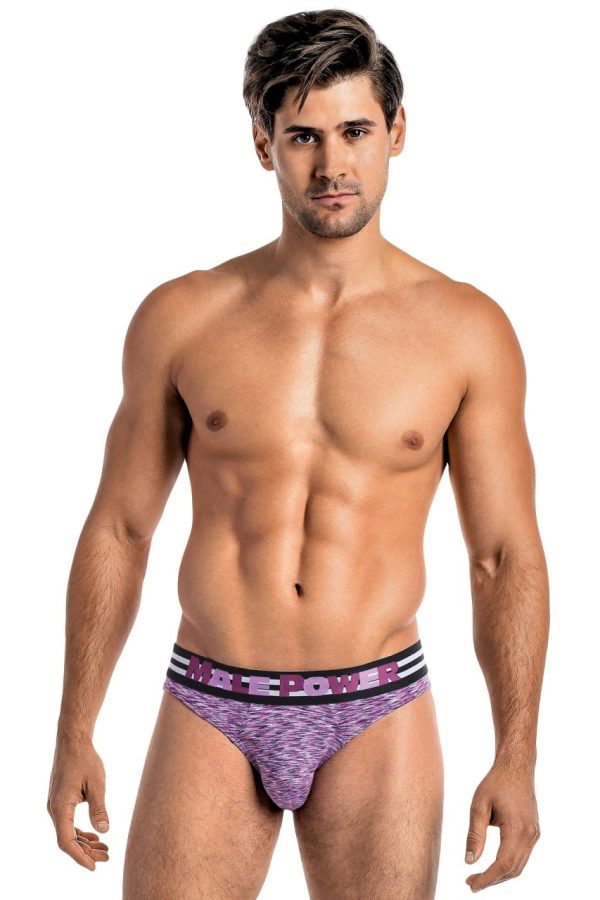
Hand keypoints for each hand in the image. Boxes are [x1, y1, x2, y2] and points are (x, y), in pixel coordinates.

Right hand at [47, 734, 109, 869]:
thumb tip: (104, 830)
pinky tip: (95, 835)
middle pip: (67, 840)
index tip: (94, 866)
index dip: (80, 857)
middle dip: (86, 852)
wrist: (72, 741)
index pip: (66, 841)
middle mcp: (54, 809)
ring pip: (68, 832)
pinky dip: (81, 832)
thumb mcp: (97, 783)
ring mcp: (56, 806)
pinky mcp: (61, 801)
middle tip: (106, 857)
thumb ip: (99, 808)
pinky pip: (68, 823)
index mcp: (60, 807)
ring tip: (104, 849)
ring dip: (84, 842)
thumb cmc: (85, 759)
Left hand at [464, 761, 539, 891]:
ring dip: (500, 875)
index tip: (471, 885)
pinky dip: (508, 865)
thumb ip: (475, 834)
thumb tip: (469, 861)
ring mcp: (534, 834)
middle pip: (512, 869)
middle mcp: (530, 834)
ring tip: (479, 876)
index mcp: (517, 828)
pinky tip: (493, 864)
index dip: (487, 879)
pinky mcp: (534, 832)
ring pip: (519, 866)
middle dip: (492, 880)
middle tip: (470, 882)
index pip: (503, 864)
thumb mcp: (478, 805)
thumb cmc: (495, 783)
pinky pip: (522, 856)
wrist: (516, 767)